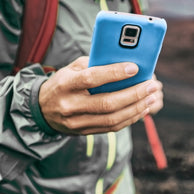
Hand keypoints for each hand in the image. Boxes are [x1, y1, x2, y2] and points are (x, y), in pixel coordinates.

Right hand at [38, 56, 162, 134]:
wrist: (41, 110)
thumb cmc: (64, 82)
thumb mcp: (72, 68)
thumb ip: (94, 63)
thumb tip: (123, 61)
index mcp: (65, 84)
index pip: (92, 78)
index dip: (114, 73)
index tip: (135, 67)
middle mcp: (70, 105)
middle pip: (107, 103)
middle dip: (133, 94)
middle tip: (151, 85)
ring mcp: (77, 122)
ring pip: (112, 119)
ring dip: (136, 108)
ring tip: (151, 96)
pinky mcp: (84, 132)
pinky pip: (112, 128)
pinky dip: (130, 118)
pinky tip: (142, 108)